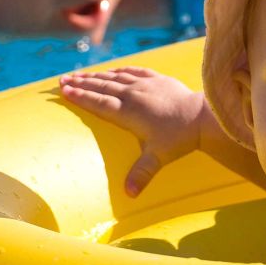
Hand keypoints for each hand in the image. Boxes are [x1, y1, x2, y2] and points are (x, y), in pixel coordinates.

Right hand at [59, 67, 205, 195]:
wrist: (202, 116)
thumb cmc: (179, 138)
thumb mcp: (158, 157)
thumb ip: (141, 174)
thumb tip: (128, 194)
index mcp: (128, 112)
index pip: (99, 103)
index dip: (81, 96)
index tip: (65, 91)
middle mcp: (133, 95)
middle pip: (101, 87)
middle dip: (80, 83)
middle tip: (62, 80)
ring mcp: (145, 84)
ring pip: (114, 77)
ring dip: (95, 76)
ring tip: (79, 75)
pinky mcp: (157, 79)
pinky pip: (133, 71)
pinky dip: (119, 70)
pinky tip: (112, 70)